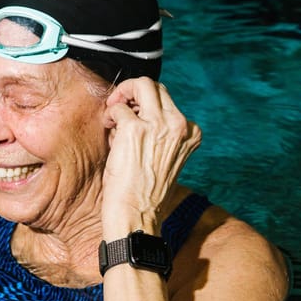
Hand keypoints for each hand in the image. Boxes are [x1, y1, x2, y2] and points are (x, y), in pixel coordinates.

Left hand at [102, 77, 200, 237]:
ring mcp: (158, 125)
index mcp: (190, 133)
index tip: (135, 119)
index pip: (168, 102)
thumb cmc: (147, 191)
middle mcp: (178, 125)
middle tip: (120, 109)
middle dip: (133, 92)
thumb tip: (136, 110)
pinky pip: (118, 107)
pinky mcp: (134, 129)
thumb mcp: (166, 157)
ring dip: (122, 96)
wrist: (138, 216)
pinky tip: (110, 134)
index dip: (146, 107)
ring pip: (141, 84)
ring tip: (114, 119)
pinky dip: (110, 116)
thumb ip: (160, 132)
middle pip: (156, 86)